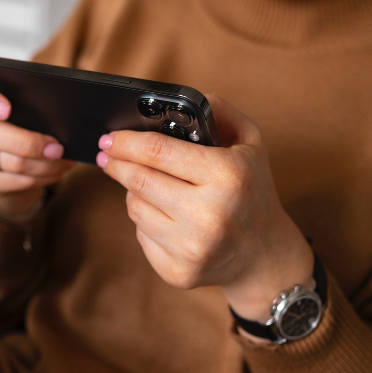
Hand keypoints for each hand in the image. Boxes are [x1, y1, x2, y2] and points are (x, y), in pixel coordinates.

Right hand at [0, 70, 73, 214]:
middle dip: (28, 142)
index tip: (6, 108)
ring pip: (6, 162)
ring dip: (43, 164)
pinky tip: (56, 170)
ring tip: (64, 159)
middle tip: (57, 147)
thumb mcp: (23, 101)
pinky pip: (13, 181)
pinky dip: (41, 177)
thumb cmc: (22, 117)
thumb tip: (64, 109)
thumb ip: (33, 97)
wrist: (11, 154)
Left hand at [96, 94, 313, 321]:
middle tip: (107, 155)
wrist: (265, 256)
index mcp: (228, 176)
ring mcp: (193, 248)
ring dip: (133, 193)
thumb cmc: (252, 192)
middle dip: (117, 164)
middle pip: (140, 181)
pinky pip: (141, 236)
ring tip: (148, 187)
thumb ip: (219, 112)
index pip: (158, 152)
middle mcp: (210, 215)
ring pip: (135, 208)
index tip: (108, 138)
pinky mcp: (179, 272)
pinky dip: (145, 221)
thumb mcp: (250, 144)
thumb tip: (184, 99)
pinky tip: (163, 216)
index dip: (126, 142)